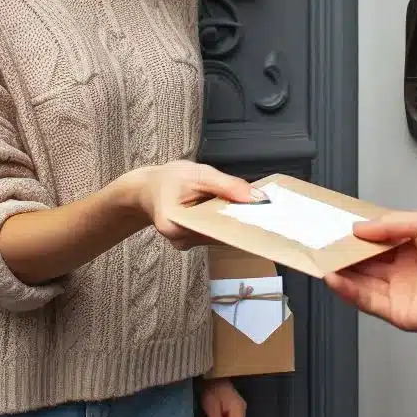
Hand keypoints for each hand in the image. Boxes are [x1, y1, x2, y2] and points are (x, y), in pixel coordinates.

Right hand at [124, 161, 264, 248]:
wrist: (149, 188)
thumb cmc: (169, 179)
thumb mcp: (199, 173)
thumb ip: (227, 185)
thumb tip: (257, 198)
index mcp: (175, 226)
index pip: (216, 229)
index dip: (239, 224)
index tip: (263, 220)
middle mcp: (181, 240)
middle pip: (219, 235)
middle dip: (241, 224)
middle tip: (267, 214)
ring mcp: (187, 243)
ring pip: (220, 235)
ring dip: (235, 224)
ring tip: (256, 212)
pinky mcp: (194, 240)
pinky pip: (216, 234)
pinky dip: (227, 223)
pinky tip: (239, 214)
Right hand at [323, 211, 416, 332]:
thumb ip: (391, 223)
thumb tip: (360, 227)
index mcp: (409, 246)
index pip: (374, 240)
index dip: (355, 235)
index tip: (335, 227)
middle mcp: (400, 268)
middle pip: (362, 261)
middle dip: (341, 253)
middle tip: (320, 244)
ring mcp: (396, 290)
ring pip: (359, 280)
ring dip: (339, 271)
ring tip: (320, 260)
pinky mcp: (395, 311)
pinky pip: (365, 299)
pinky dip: (347, 290)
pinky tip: (333, 278)